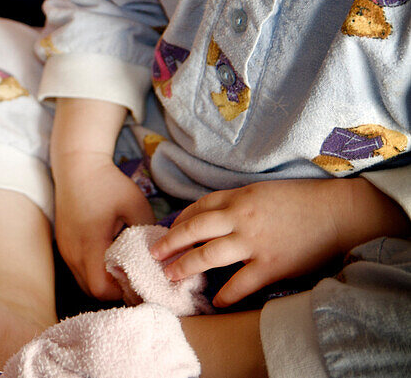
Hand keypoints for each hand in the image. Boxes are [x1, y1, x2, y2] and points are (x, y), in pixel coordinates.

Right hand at [53, 154, 155, 300]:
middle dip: (114, 292)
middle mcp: (73, 251)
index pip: (101, 288)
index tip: (140, 283)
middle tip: (135, 280)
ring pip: (83, 282)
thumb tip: (161, 257)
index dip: (122, 292)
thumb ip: (149, 234)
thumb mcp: (136, 205)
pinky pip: (78, 270)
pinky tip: (109, 259)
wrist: (77, 165)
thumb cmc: (108, 183)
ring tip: (123, 271)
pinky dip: (93, 272)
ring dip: (103, 283)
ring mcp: (65, 249)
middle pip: (91, 291)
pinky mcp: (63, 244)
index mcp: (91, 243)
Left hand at [149, 179, 384, 307]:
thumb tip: (214, 215)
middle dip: (170, 243)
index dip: (180, 220)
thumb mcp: (262, 191)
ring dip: (186, 267)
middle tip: (154, 254)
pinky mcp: (272, 265)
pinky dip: (226, 294)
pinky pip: (241, 283)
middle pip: (193, 230)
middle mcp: (240, 218)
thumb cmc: (302, 200)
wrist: (339, 213)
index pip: (198, 208)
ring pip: (208, 255)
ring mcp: (254, 242)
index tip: (168, 231)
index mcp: (238, 198)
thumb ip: (238, 202)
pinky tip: (216, 302)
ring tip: (172, 276)